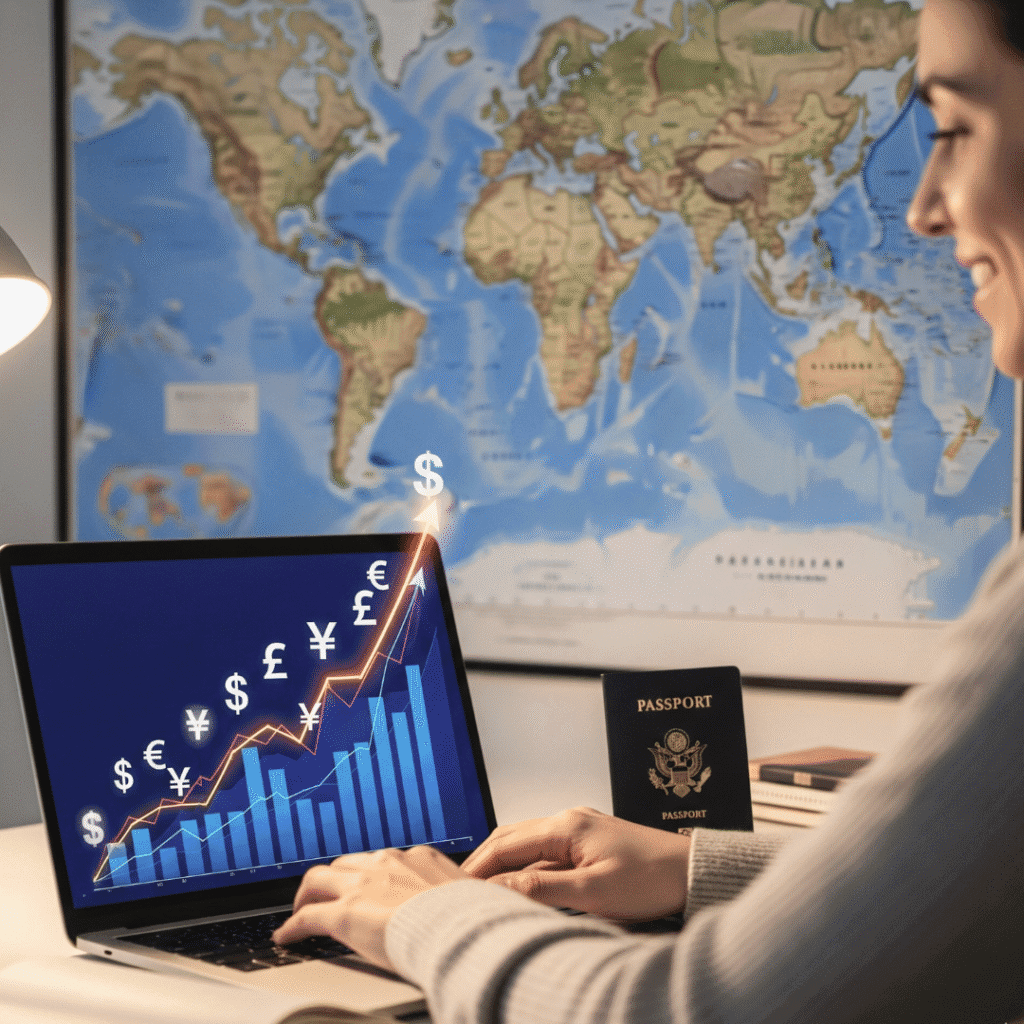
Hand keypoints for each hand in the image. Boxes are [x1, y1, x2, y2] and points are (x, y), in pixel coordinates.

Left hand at [271, 846, 470, 969]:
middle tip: (326, 896)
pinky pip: (308, 917)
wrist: (462, 930)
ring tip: (301, 911)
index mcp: (417, 857)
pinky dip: (293, 927)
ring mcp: (363, 885)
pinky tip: (286, 937)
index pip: (381, 860)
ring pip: (319, 879)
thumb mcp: (468, 896)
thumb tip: (470, 907)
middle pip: (346, 864)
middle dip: (333, 880)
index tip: (365, 886)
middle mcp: (387, 862)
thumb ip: (456, 896)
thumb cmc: (472, 919)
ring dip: (308, 895)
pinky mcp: (345, 914)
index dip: (367, 875)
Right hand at [462, 806, 690, 921]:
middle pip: (511, 838)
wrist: (692, 871)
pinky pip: (546, 851)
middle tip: (457, 888)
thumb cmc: (652, 879)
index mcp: (566, 826)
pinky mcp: (589, 841)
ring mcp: (579, 829)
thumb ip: (543, 889)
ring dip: (503, 864)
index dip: (477, 868)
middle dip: (483, 862)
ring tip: (481, 888)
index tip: (453, 888)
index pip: (506, 845)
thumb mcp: (594, 892)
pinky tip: (519, 884)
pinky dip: (525, 866)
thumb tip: (498, 889)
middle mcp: (568, 820)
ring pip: (527, 844)